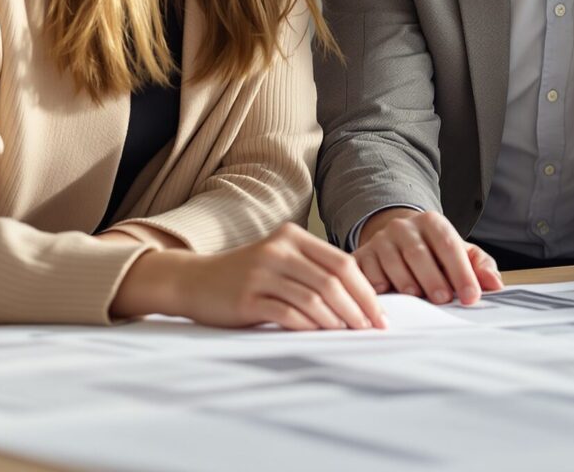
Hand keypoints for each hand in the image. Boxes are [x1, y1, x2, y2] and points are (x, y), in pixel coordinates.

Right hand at [111, 223, 385, 330]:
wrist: (194, 281)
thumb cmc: (246, 276)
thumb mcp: (280, 262)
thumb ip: (313, 272)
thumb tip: (360, 302)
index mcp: (292, 237)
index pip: (342, 262)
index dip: (366, 290)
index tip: (380, 315)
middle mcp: (278, 249)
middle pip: (332, 280)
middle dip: (358, 308)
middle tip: (370, 329)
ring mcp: (261, 272)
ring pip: (313, 297)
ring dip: (337, 320)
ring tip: (349, 334)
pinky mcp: (247, 297)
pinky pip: (288, 313)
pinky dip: (308, 326)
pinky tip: (319, 336)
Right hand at [354, 208, 503, 305]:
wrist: (397, 241)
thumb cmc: (434, 253)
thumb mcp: (460, 253)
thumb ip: (480, 266)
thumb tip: (495, 284)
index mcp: (432, 222)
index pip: (449, 245)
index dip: (461, 272)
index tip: (471, 296)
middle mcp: (403, 227)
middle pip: (418, 252)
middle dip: (432, 278)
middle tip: (443, 299)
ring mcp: (380, 240)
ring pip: (392, 261)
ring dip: (406, 283)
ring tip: (418, 299)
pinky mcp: (362, 256)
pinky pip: (368, 271)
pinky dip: (377, 286)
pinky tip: (388, 299)